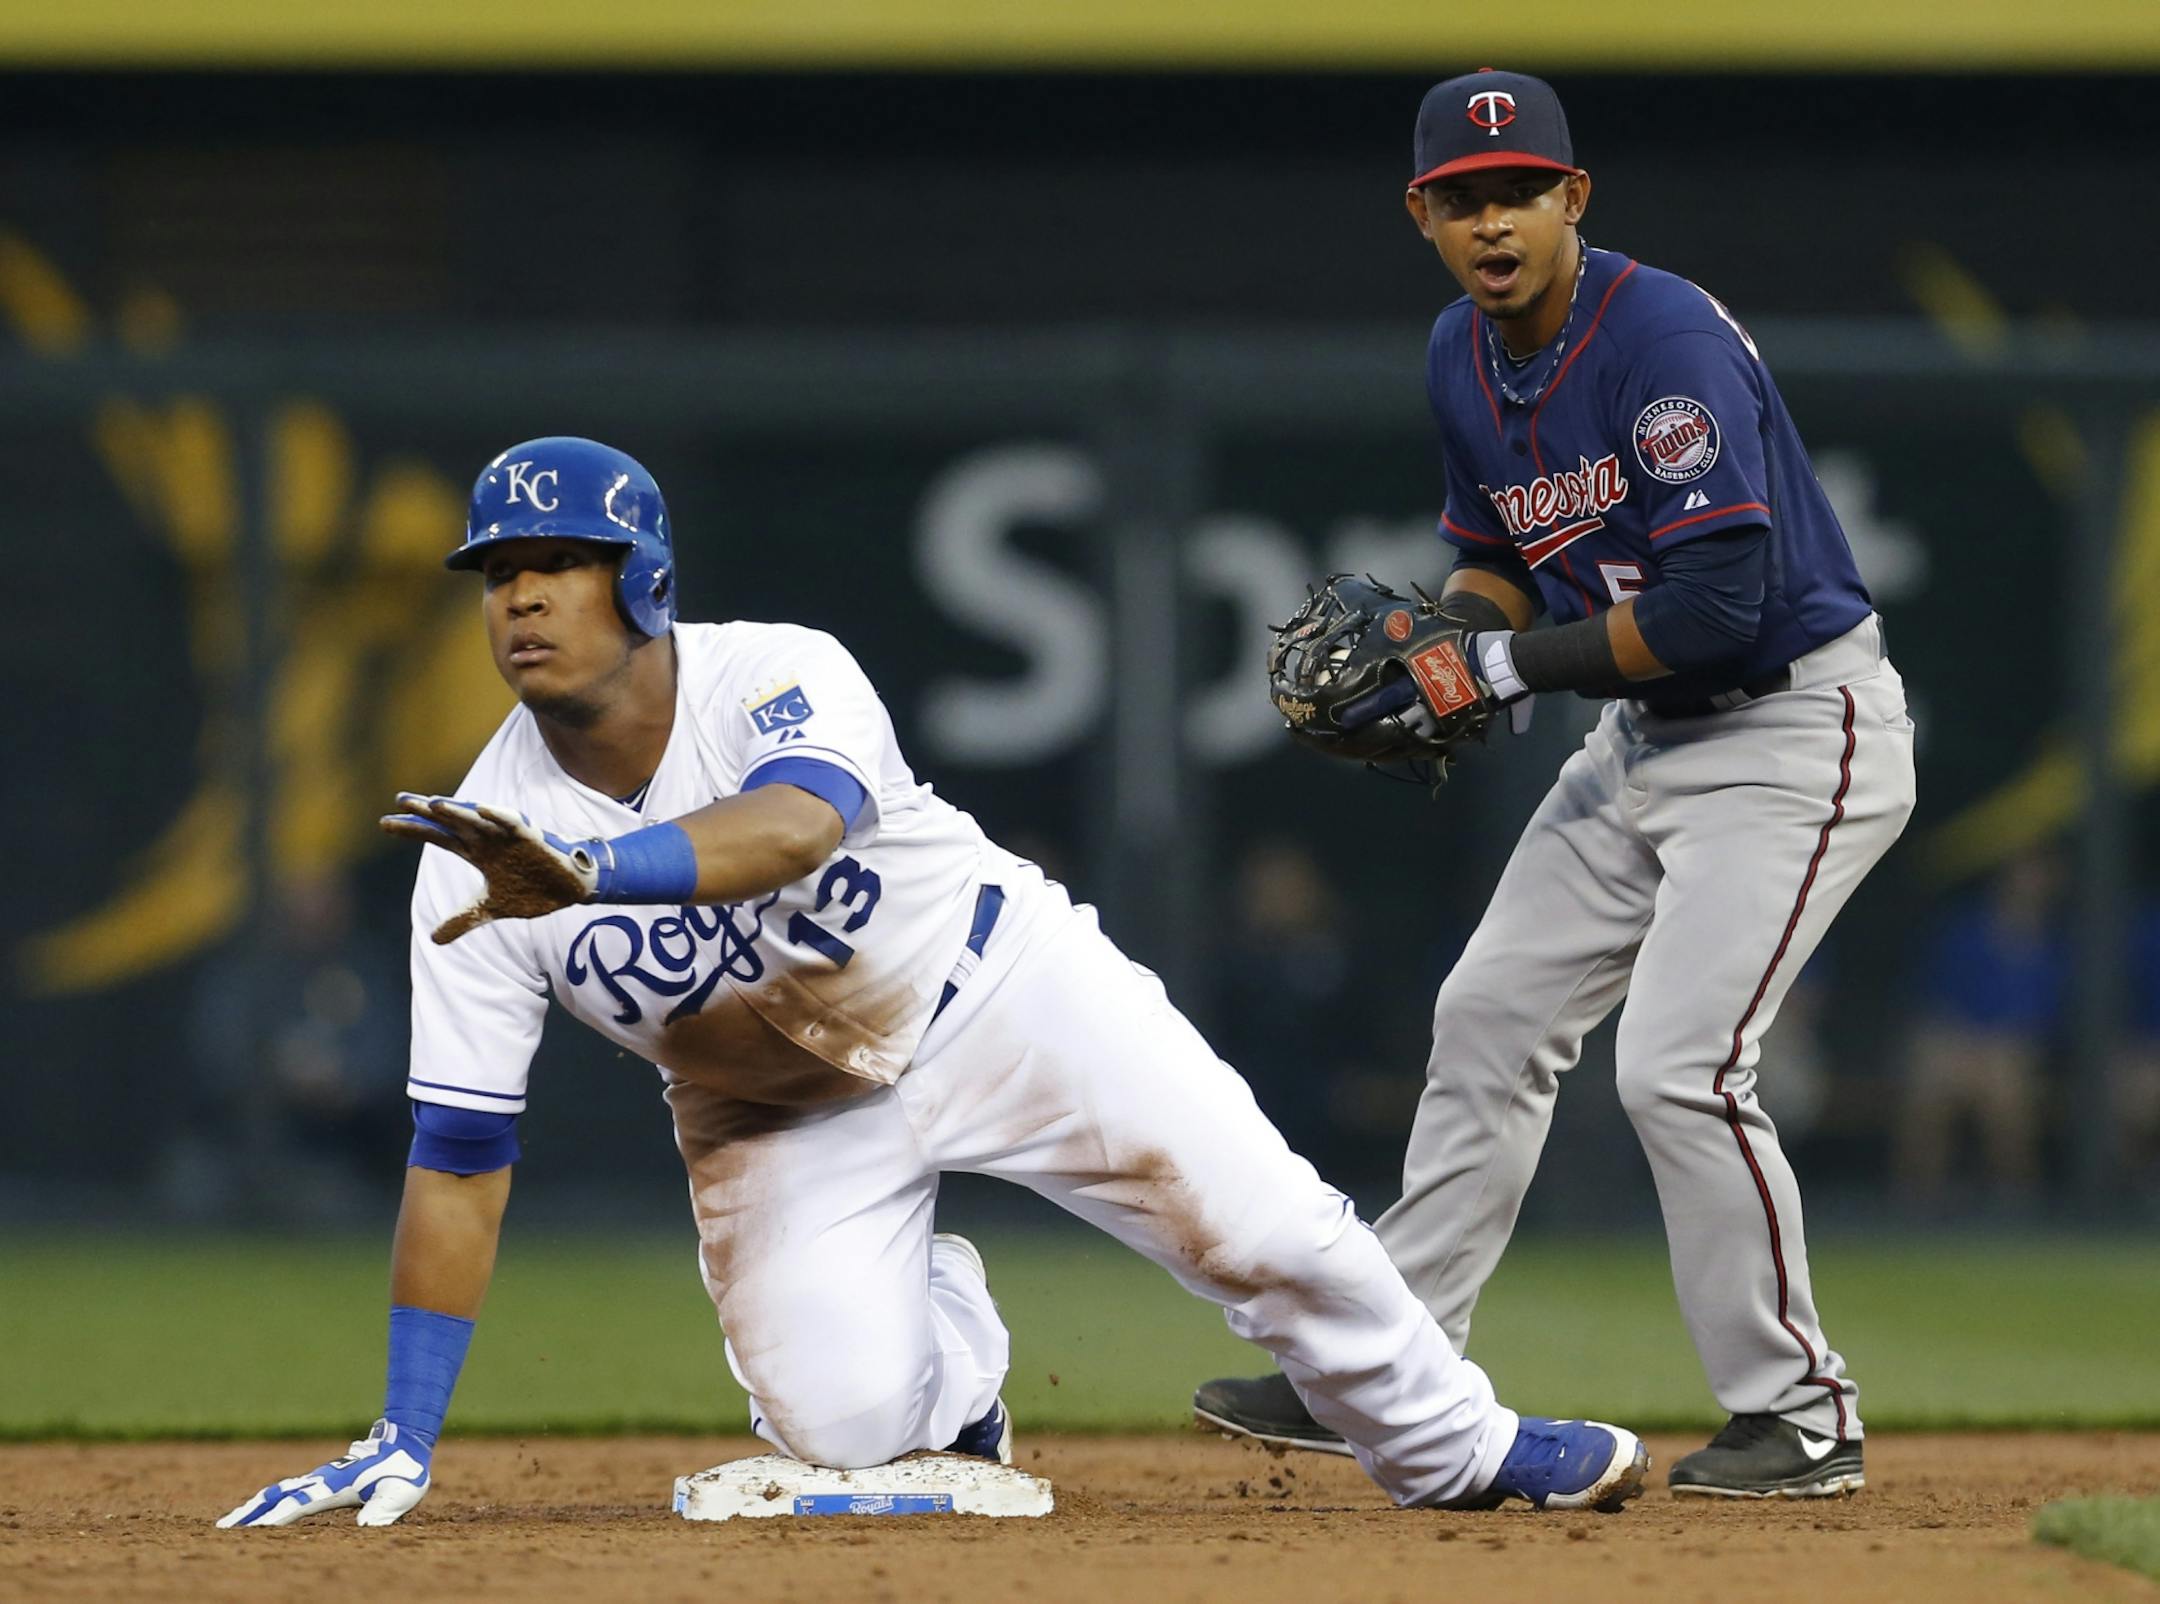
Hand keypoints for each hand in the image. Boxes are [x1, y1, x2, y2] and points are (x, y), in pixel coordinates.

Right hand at [217, 1419, 431, 1528]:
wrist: (406, 1441)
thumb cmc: (405, 1471)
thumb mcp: (401, 1493)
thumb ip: (384, 1509)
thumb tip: (365, 1526)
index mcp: (336, 1485)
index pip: (300, 1504)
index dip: (277, 1518)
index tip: (252, 1531)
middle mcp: (321, 1480)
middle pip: (278, 1495)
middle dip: (251, 1512)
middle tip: (222, 1528)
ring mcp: (319, 1478)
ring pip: (279, 1491)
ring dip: (254, 1506)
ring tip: (228, 1523)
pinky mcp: (322, 1479)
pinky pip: (288, 1490)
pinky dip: (268, 1501)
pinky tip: (259, 1512)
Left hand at [381, 794, 598, 943]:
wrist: (569, 890)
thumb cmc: (532, 890)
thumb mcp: (490, 909)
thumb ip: (463, 919)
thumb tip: (433, 939)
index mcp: (475, 852)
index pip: (438, 836)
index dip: (413, 829)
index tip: (384, 822)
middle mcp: (486, 839)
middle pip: (450, 822)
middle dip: (425, 812)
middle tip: (400, 800)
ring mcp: (507, 837)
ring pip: (476, 819)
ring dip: (456, 811)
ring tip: (432, 803)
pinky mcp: (531, 837)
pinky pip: (513, 823)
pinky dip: (498, 815)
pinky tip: (481, 808)